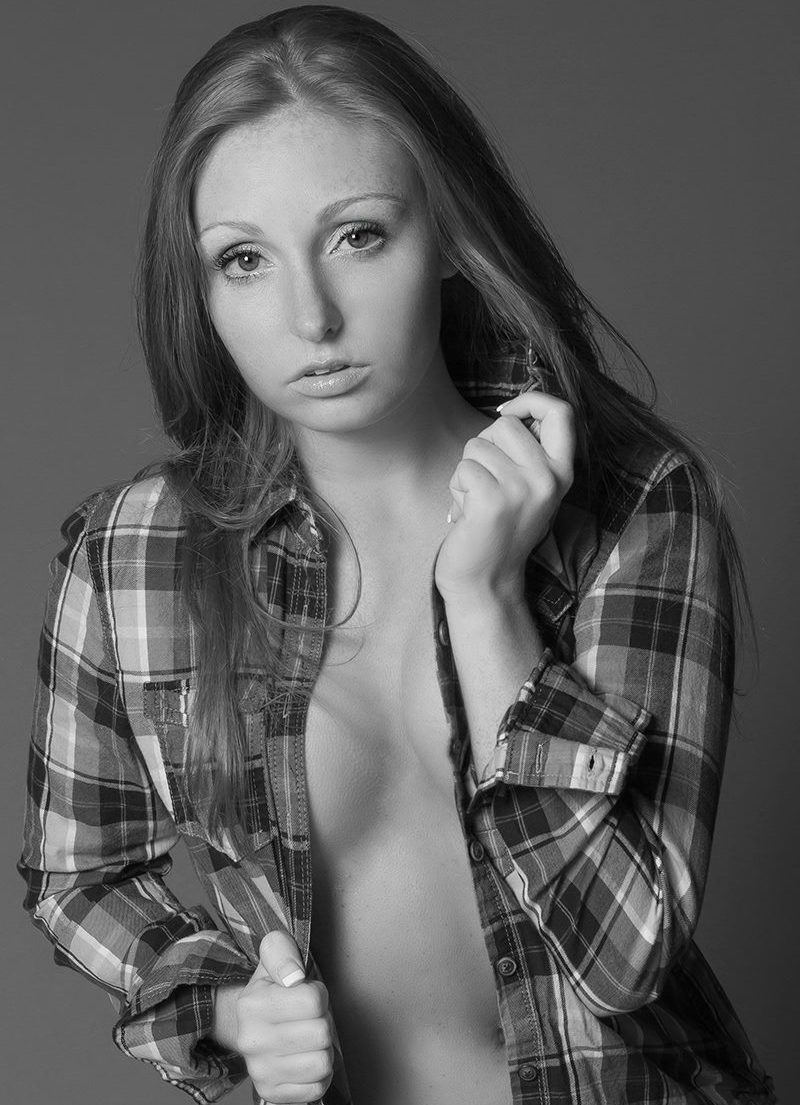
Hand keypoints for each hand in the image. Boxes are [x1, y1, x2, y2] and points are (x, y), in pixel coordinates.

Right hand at [234, 931, 334, 1104]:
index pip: (314, 1001)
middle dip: (323, 1022)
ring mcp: (259, 1071)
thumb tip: (293, 975)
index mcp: (251, 1005)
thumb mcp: (275, 954)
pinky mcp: (270, 1092)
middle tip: (309, 1018)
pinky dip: (319, 1074)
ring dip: (323, 1049)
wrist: (253, 1021)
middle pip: (321, 1034)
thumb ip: (282, 950)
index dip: (318, 994)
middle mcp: (251, 1041)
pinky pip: (316, 1089)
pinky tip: (306, 1058)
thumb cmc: (273, 987)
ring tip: (308, 1038)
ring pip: (322, 1063)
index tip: (306, 994)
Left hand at [435, 392, 574, 603]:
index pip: (562, 412)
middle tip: (487, 483)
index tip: (507, 413)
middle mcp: (549, 479)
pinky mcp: (493, 500)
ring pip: (477, 445)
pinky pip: (463, 468)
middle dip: (483, 446)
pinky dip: (457, 487)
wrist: (487, 581)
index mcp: (562, 472)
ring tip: (477, 501)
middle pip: (505, 425)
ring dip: (467, 471)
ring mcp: (523, 489)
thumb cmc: (499, 529)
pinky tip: (466, 512)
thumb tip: (509, 411)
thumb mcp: (528, 487)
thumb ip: (527, 452)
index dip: (531, 400)